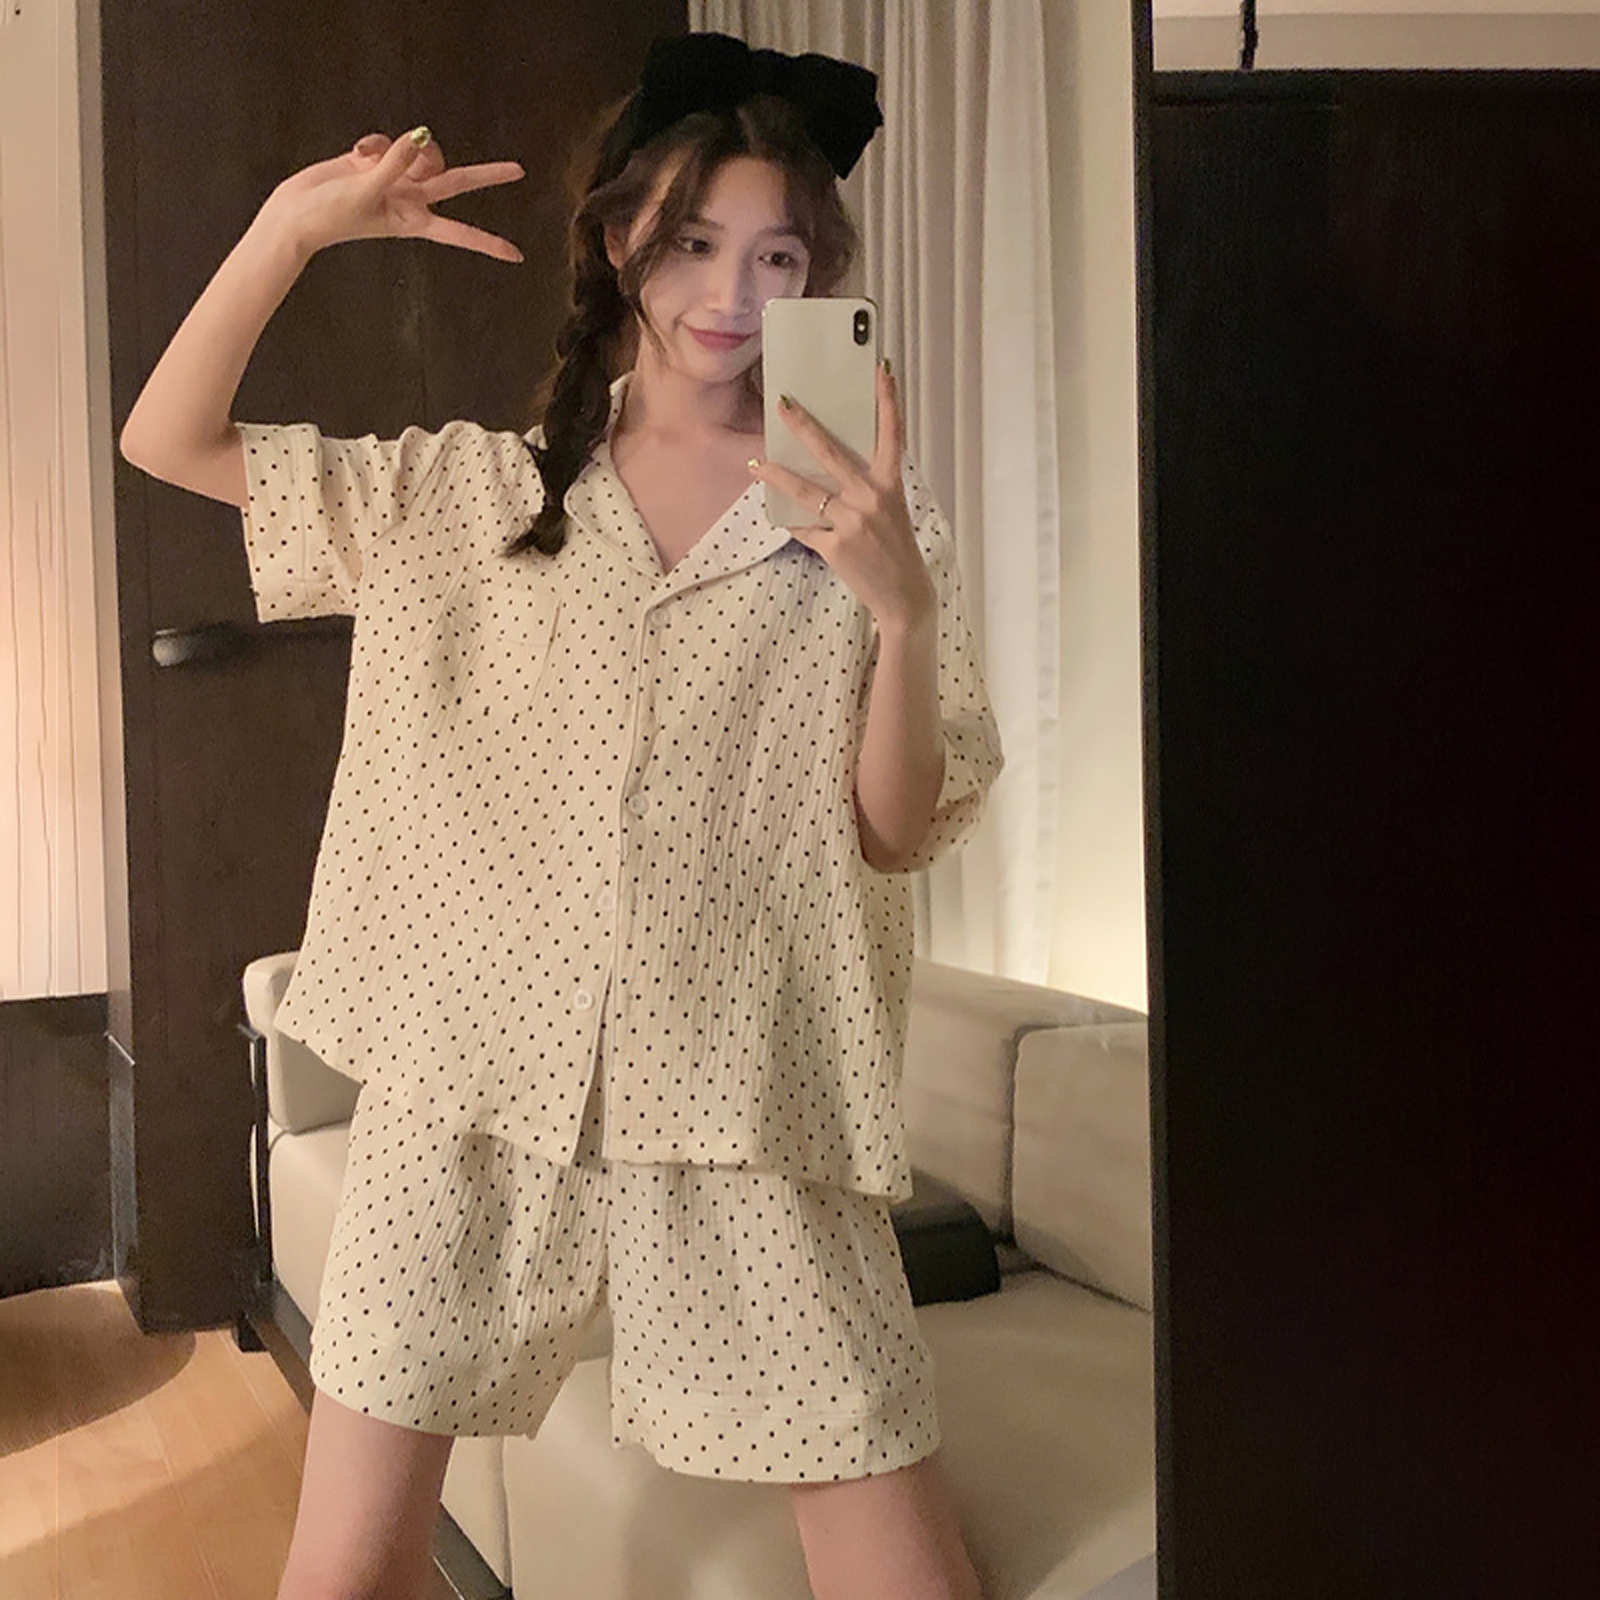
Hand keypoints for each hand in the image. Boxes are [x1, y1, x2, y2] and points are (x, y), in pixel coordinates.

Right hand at [256, 129, 525, 261]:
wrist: (295, 213)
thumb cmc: (330, 216)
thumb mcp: (365, 191)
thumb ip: (394, 163)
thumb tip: (420, 137)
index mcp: (413, 220)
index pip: (459, 231)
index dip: (488, 242)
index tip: (517, 255)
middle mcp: (410, 200)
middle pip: (455, 182)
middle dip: (485, 176)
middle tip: (520, 171)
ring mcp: (394, 180)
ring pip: (419, 152)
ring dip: (402, 147)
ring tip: (373, 160)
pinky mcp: (375, 163)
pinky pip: (388, 143)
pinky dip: (375, 144)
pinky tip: (356, 154)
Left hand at [748, 362, 935, 632]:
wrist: (903, 595)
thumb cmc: (895, 549)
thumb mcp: (891, 511)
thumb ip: (866, 487)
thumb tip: (825, 468)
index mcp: (891, 485)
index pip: (892, 435)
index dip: (888, 401)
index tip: (881, 370)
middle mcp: (871, 499)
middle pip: (831, 454)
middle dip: (804, 427)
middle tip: (783, 405)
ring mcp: (852, 523)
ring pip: (805, 492)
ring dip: (777, 476)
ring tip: (756, 465)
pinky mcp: (835, 547)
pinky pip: (803, 527)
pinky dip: (790, 520)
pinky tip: (775, 511)